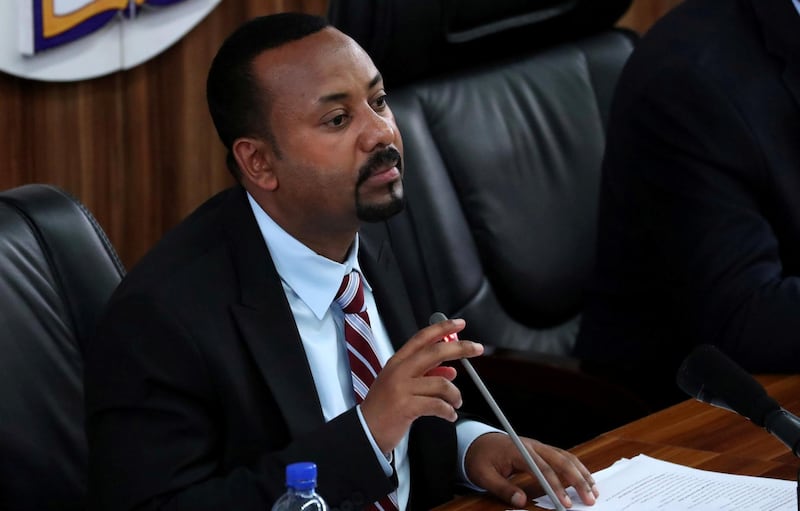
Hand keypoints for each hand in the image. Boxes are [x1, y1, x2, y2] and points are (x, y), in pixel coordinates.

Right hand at [360, 318, 482, 452]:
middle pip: (435, 352)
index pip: (422, 338)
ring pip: (441, 383)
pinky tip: (450, 415)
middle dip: (460, 348)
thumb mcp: (401, 385)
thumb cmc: (384, 408)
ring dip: (455, 394)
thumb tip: (451, 370)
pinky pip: (437, 405)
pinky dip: (448, 411)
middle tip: (476, 349)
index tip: (459, 324)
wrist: (365, 431)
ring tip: (456, 402)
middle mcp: (399, 371)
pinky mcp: (406, 406)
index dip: (442, 328)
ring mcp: (401, 388)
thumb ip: (425, 374)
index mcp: (397, 362)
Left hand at [465, 432, 597, 508]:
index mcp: (518, 450)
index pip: (542, 468)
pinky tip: (585, 479)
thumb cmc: (481, 458)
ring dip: (581, 473)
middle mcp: (533, 446)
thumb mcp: (483, 475)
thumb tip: (521, 501)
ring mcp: (539, 446)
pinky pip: (563, 457)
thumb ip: (502, 488)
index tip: (564, 503)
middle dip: (577, 480)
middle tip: (589, 499)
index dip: (555, 486)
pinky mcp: (542, 450)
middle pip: (561, 460)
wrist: (478, 441)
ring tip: (594, 491)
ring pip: (566, 457)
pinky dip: (577, 468)